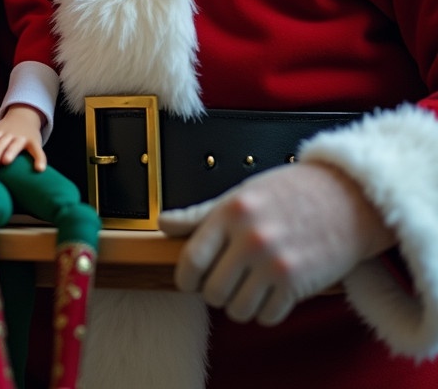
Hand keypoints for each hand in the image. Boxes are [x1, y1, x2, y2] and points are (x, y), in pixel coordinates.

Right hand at [0, 105, 45, 172]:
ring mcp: (3, 130)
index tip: (6, 161)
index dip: (12, 153)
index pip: (19, 146)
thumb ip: (39, 156)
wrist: (23, 117)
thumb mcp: (37, 145)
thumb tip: (41, 171)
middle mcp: (14, 134)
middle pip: (4, 145)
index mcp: (25, 140)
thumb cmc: (30, 137)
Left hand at [159, 161, 394, 325]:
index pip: (191, 260)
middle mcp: (250, 237)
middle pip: (212, 291)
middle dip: (216, 291)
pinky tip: (272, 290)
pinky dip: (266, 310)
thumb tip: (163, 223)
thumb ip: (200, 214)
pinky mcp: (296, 284)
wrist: (345, 200)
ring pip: (237, 310)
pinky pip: (266, 317)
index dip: (185, 278)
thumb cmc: (291, 192)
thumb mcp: (242, 193)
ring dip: (240, 304)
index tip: (190, 280)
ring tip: (250, 285)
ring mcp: (274, 262)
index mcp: (231, 211)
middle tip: (227, 279)